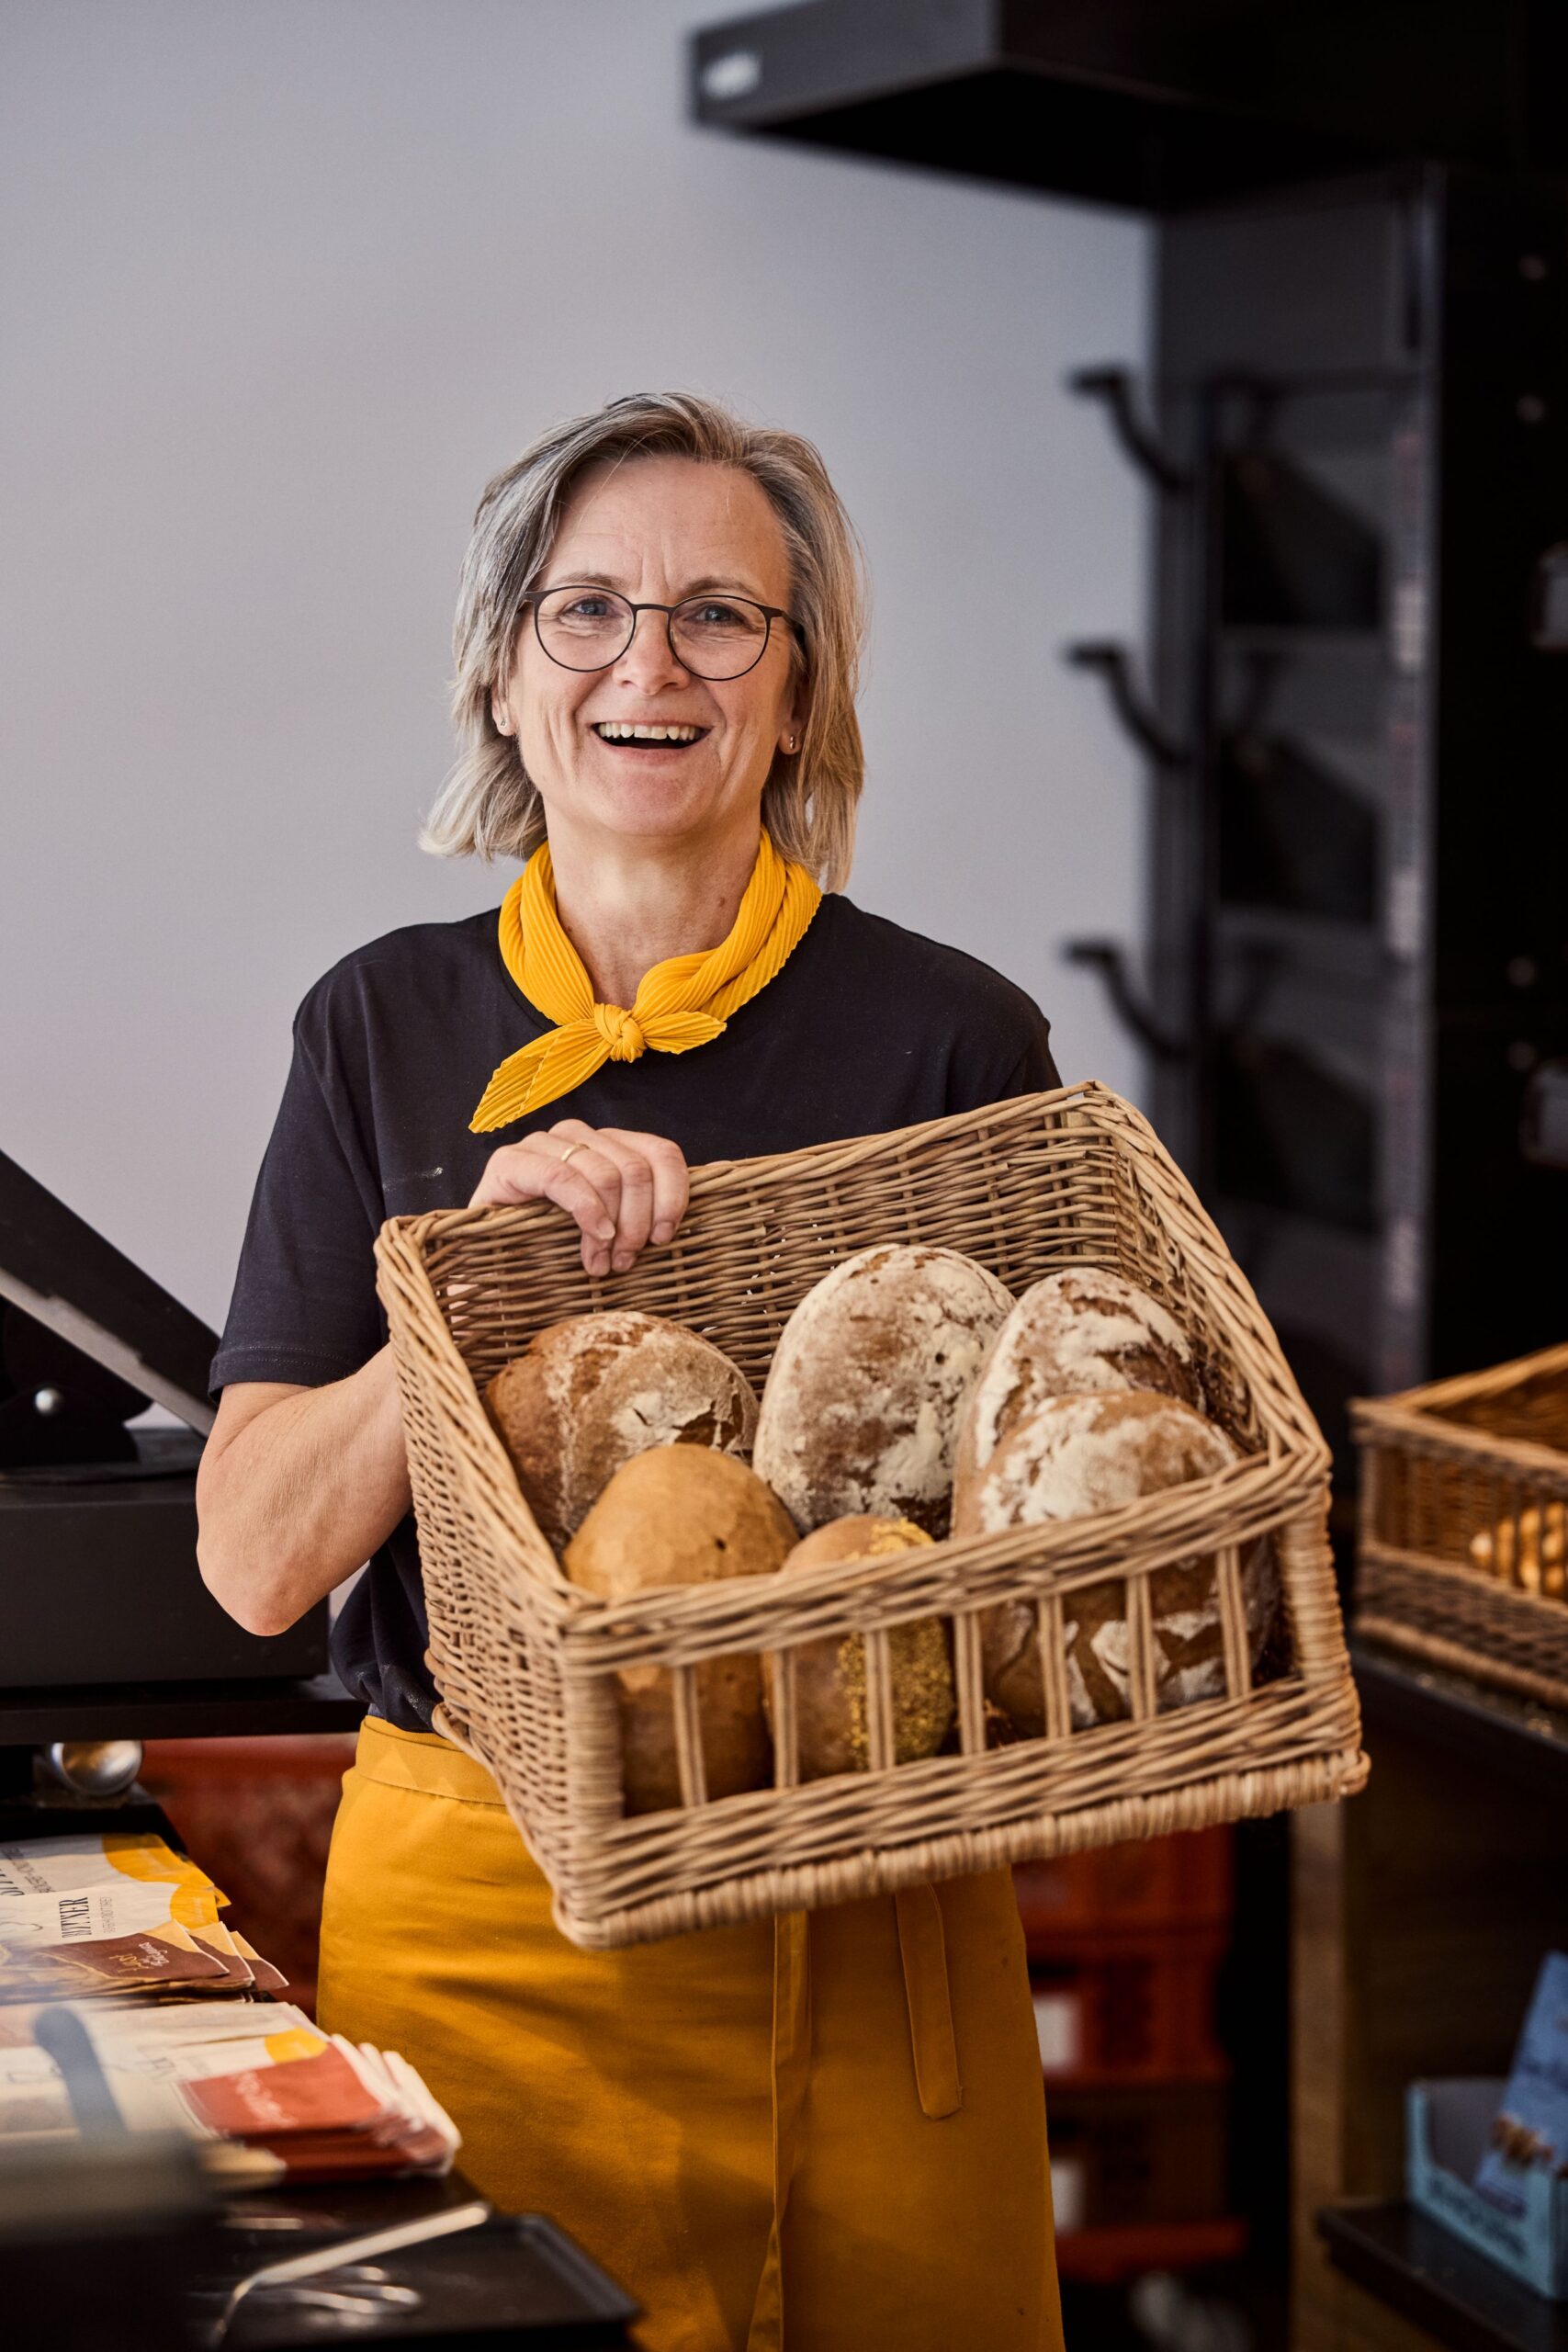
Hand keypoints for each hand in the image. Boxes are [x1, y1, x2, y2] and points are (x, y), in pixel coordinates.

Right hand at [467, 1121, 689, 1278]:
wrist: (485, 1270)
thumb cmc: (551, 1254)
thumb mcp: (608, 1231)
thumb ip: (637, 1215)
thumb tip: (676, 1224)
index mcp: (606, 1146)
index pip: (660, 1151)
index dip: (673, 1193)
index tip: (666, 1237)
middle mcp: (577, 1136)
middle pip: (636, 1167)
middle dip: (639, 1222)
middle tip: (626, 1262)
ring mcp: (541, 1144)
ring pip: (608, 1172)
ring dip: (613, 1226)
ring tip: (602, 1264)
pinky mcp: (509, 1162)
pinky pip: (562, 1176)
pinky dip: (586, 1210)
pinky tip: (593, 1239)